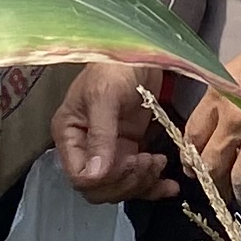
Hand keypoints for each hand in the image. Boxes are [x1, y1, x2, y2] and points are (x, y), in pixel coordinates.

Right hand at [54, 59, 180, 202]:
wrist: (140, 52)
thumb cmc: (114, 67)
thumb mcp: (105, 96)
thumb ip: (101, 135)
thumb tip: (96, 174)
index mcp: (70, 135)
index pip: (79, 177)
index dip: (105, 178)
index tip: (129, 160)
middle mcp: (86, 148)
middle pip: (100, 188)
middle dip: (126, 182)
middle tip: (148, 162)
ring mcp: (109, 151)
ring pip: (121, 187)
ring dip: (142, 183)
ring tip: (159, 162)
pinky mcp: (130, 150)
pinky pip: (138, 178)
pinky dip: (154, 186)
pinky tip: (169, 186)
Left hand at [181, 14, 240, 207]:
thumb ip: (229, 92)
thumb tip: (222, 116)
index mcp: (219, 93)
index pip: (192, 136)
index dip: (193, 158)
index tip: (198, 168)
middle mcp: (232, 117)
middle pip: (210, 165)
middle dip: (215, 183)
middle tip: (224, 191)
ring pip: (239, 181)